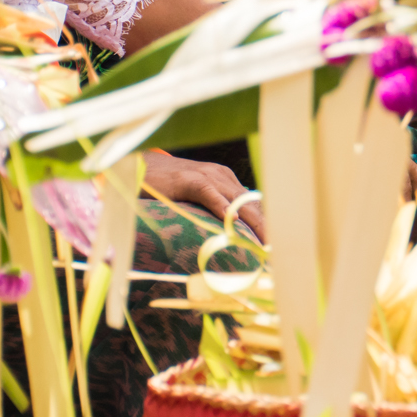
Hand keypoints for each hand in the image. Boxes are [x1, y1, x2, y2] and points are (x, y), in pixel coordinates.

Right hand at [143, 148, 266, 243]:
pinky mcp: (189, 179)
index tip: (275, 246)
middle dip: (265, 227)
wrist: (140, 167)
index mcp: (226, 182)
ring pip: (237, 200)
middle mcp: (222, 177)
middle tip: (276, 249)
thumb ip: (213, 210)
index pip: (253, 205)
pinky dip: (221, 205)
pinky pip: (209, 193)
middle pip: (251, 204)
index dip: (265, 225)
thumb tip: (228, 232)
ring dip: (252, 222)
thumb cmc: (168, 188)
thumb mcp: (197, 199)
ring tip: (265, 240)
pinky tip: (232, 218)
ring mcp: (207, 176)